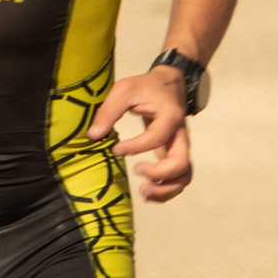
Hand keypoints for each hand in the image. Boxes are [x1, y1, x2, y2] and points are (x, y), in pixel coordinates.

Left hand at [90, 65, 192, 201]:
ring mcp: (180, 148)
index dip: (136, 147)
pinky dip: (166, 191)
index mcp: (170, 116)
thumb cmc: (146, 87)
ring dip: (166, 190)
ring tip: (143, 191)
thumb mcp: (125, 89)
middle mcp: (180, 135)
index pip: (157, 137)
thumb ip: (109, 110)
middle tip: (136, 170)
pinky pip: (179, 179)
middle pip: (181, 164)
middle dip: (159, 175)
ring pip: (184, 177)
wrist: (169, 86)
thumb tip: (93, 136)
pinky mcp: (174, 155)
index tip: (116, 149)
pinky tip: (147, 189)